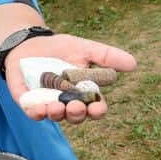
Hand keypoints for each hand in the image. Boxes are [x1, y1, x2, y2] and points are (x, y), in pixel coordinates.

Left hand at [6, 33, 135, 122]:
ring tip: (56, 107)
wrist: (29, 43)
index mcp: (84, 93)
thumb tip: (133, 64)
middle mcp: (67, 102)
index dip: (97, 110)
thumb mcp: (85, 49)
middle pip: (75, 116)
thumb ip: (106, 56)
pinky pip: (32, 112)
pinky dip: (35, 112)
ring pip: (55, 116)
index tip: (97, 107)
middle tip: (74, 106)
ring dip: (57, 114)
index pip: (94, 108)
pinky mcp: (28, 101)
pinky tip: (38, 109)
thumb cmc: (60, 48)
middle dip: (76, 114)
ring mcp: (46, 103)